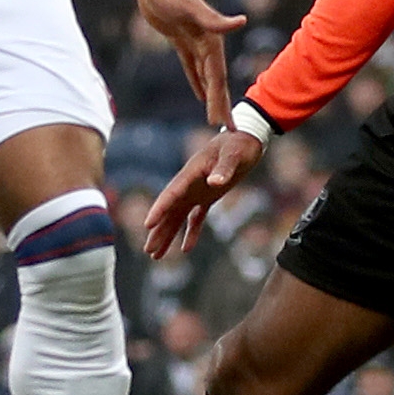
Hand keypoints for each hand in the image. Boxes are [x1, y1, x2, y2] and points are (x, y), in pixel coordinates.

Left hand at [131, 0, 243, 123]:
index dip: (219, 100)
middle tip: (228, 129)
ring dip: (212, 97)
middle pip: (215, 81)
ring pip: (206, 76)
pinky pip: (191, 67)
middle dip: (221, 105)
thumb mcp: (188, 7)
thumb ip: (214, 19)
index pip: (217, 77)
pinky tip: (199, 95)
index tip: (223, 123)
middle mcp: (207, 43)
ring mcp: (195, 42)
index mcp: (211, 40)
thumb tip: (242, 22)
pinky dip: (197, 82)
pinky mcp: (181, 41)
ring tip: (217, 118)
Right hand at [142, 123, 261, 256]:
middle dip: (159, 230)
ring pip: (178, 217)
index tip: (148, 224)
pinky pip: (196, 218)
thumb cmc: (239, 144)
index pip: (172, 193)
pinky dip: (191, 233)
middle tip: (148, 250)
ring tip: (156, 255)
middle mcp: (190, 184)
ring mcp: (197, 191)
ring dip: (168, 235)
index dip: (159, 209)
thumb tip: (214, 182)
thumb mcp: (233, 154)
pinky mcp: (208, 197)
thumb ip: (224, 168)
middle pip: (170, 210)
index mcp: (192, 172)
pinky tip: (185, 249)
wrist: (246, 139)